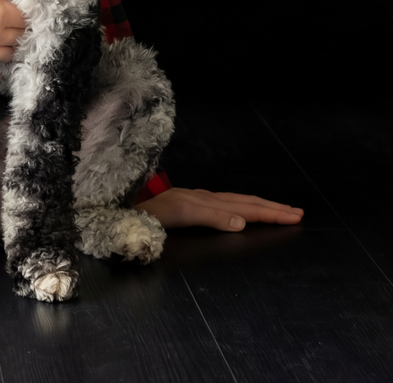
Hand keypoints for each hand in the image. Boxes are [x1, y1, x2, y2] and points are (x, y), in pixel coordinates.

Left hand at [137, 187, 303, 230]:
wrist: (122, 204)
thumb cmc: (149, 212)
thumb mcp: (180, 215)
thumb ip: (211, 217)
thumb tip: (243, 222)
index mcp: (206, 201)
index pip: (246, 206)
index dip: (271, 212)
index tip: (295, 216)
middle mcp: (203, 197)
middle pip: (244, 201)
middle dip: (271, 207)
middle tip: (297, 212)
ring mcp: (195, 198)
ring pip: (234, 200)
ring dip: (258, 205)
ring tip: (277, 209)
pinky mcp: (187, 202)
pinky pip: (222, 202)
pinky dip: (240, 205)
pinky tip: (240, 209)